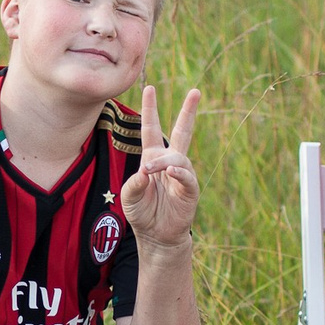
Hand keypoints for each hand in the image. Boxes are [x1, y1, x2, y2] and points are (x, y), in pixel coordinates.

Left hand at [119, 83, 201, 250]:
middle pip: (181, 131)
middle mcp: (169, 162)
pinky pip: (187, 176)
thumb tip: (147, 171)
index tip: (149, 88)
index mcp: (152, 158)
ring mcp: (181, 175)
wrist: (156, 236)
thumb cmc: (142, 213)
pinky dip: (179, 173)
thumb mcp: (129, 197)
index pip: (151, 129)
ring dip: (163, 161)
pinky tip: (171, 172)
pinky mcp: (190, 190)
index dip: (150, 109)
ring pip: (178, 157)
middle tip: (196, 91)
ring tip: (150, 170)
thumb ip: (134, 183)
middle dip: (188, 112)